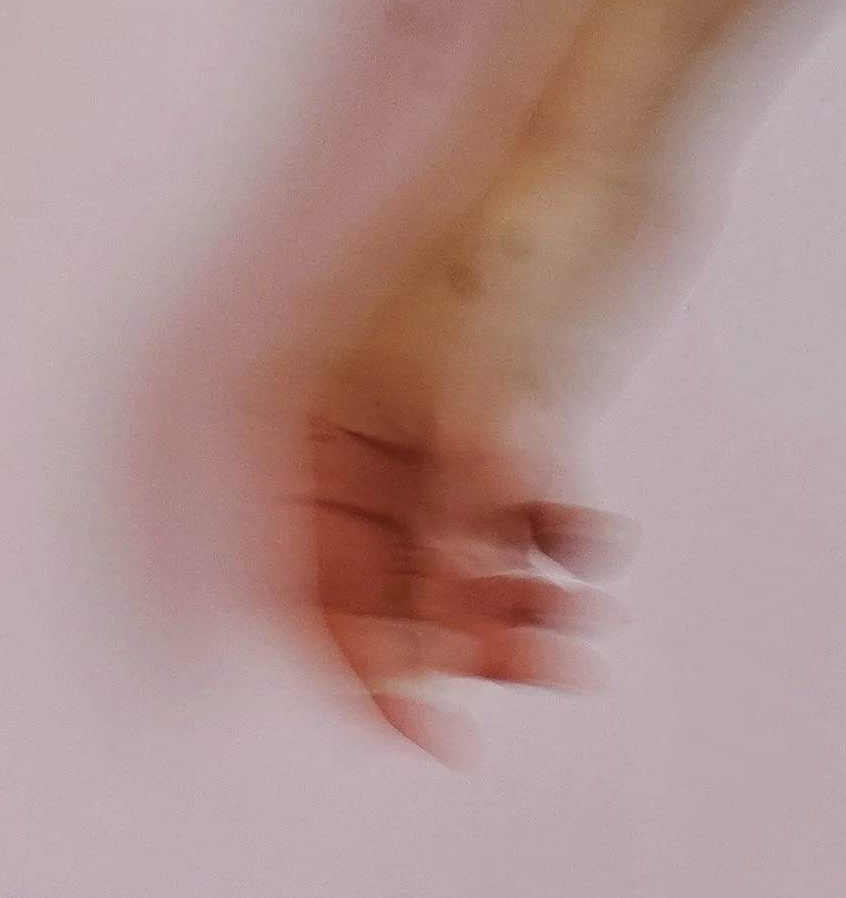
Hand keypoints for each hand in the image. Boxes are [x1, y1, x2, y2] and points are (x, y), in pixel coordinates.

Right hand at [301, 156, 647, 757]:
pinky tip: (588, 549)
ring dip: (518, 603)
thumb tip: (420, 661)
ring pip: (459, 565)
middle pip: (395, 592)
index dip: (363, 675)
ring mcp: (427, 446)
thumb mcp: (459, 433)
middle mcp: (359, 461)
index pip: (312, 598)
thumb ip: (437, 551)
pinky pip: (514, 523)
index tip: (422, 734)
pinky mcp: (496, 429)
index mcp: (309, 453)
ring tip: (576, 622)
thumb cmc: (492, 265)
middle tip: (536, 671)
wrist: (588, 162)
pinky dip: (553, 545)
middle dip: (464, 639)